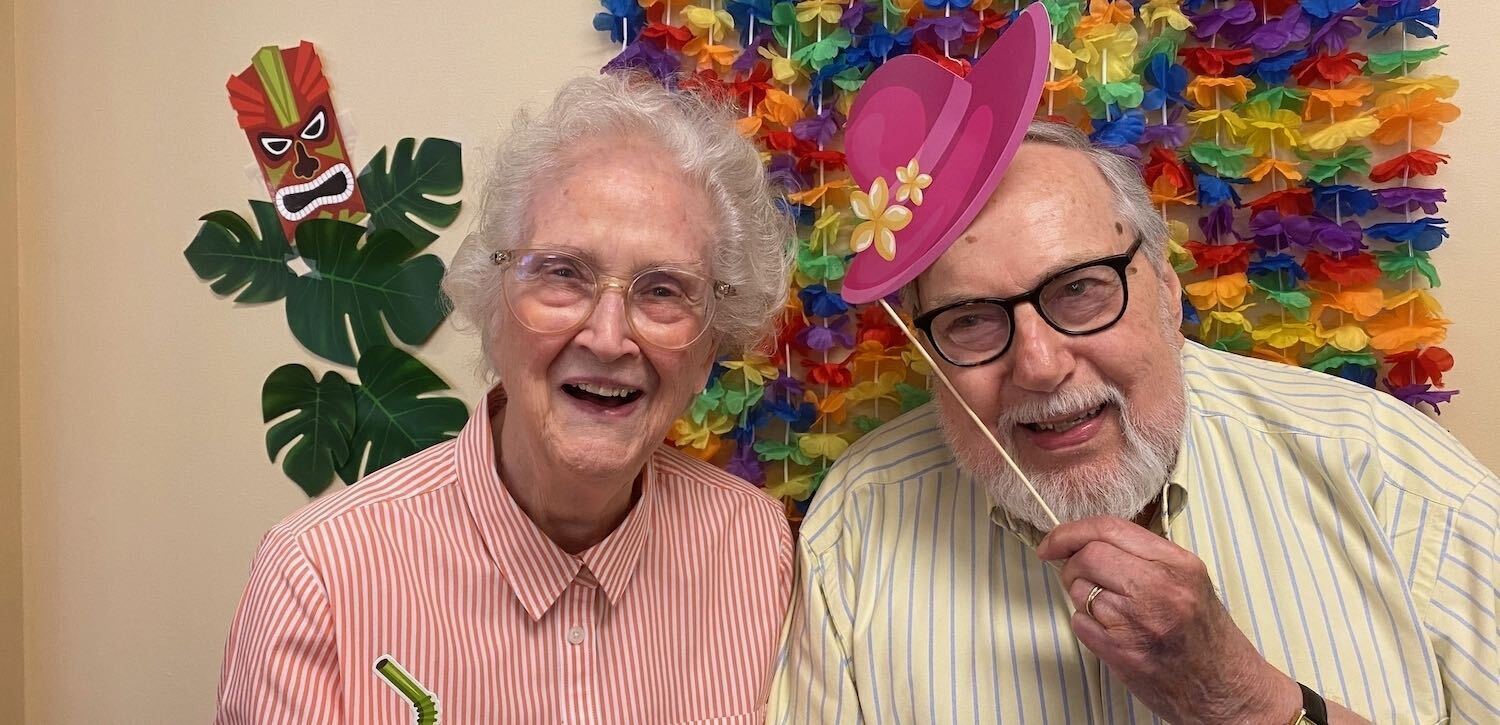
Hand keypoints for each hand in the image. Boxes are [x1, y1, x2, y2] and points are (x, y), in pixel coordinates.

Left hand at [1037, 516, 1300, 724]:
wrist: (1226, 690)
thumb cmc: (1205, 637)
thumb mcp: (1189, 581)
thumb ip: (1144, 557)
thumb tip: (1089, 541)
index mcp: (1177, 564)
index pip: (1109, 528)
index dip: (1071, 532)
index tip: (1053, 542)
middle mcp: (1159, 588)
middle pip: (1088, 556)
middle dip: (1072, 565)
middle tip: (1080, 579)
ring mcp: (1138, 620)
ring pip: (1079, 590)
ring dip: (1082, 598)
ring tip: (1112, 613)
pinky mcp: (1121, 651)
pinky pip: (1079, 622)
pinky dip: (1086, 624)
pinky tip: (1112, 634)